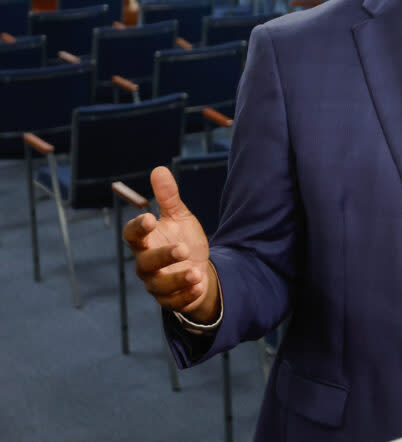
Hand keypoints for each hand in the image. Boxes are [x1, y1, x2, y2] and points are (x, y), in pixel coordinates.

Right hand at [123, 166, 220, 322]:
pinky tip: (199, 286)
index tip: (150, 218)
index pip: (132, 235)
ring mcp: (157, 284)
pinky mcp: (170, 300)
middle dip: (163, 256)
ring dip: (177, 279)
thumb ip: (169, 197)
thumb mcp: (179, 217)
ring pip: (160, 285)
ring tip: (196, 272)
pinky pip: (174, 301)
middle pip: (146, 262)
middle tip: (182, 249)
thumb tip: (159, 169)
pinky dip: (186, 295)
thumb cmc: (182, 239)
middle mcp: (146, 263)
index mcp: (145, 241)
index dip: (138, 227)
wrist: (198, 268)